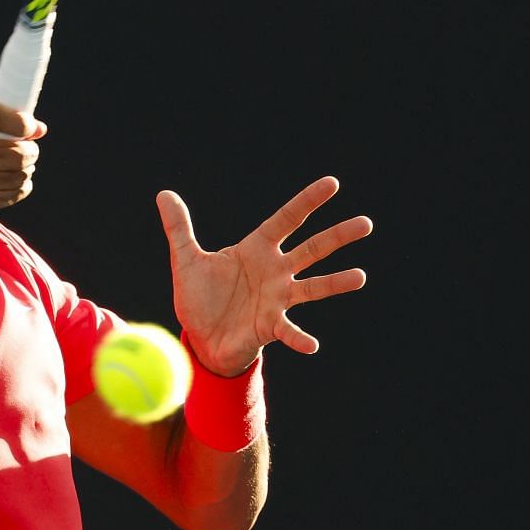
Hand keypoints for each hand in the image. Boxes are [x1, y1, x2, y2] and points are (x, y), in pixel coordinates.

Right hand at [0, 100, 45, 241]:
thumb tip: (39, 129)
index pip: (2, 118)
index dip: (24, 124)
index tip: (29, 129)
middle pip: (19, 153)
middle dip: (30, 152)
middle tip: (26, 151)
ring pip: (21, 174)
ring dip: (25, 171)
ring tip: (14, 168)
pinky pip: (16, 192)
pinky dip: (19, 187)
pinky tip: (7, 183)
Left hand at [158, 176, 371, 375]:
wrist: (201, 337)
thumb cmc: (200, 298)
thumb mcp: (187, 260)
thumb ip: (179, 228)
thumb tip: (164, 194)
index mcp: (257, 249)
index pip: (286, 220)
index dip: (307, 202)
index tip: (332, 184)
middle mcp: (274, 271)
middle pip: (311, 249)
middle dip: (337, 236)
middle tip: (366, 223)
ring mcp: (277, 299)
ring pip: (312, 287)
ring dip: (335, 283)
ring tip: (360, 276)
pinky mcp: (270, 326)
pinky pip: (288, 331)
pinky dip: (299, 338)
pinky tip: (312, 345)